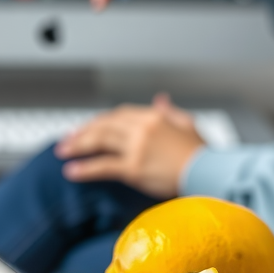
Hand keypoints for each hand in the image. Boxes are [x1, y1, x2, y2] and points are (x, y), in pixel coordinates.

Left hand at [54, 94, 205, 198]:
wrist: (210, 173)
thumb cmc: (202, 154)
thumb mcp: (187, 124)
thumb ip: (170, 112)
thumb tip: (160, 100)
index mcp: (154, 116)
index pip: (119, 115)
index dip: (101, 122)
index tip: (90, 128)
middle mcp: (142, 128)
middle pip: (104, 125)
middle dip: (83, 132)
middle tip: (68, 140)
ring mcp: (137, 147)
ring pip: (99, 141)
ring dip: (78, 145)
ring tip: (63, 151)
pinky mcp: (134, 168)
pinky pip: (103, 166)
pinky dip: (85, 168)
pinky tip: (72, 171)